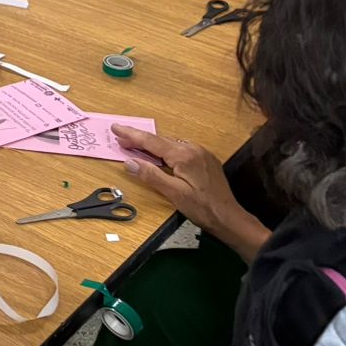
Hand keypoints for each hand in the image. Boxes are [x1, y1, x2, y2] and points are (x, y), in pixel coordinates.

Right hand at [115, 126, 267, 259]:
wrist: (229, 217)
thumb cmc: (201, 208)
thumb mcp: (173, 193)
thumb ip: (151, 175)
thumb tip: (129, 162)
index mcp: (184, 155)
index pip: (151, 141)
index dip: (131, 134)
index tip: (116, 127)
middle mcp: (193, 149)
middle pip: (160, 140)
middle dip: (139, 139)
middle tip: (120, 138)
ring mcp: (201, 153)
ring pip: (171, 143)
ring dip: (152, 144)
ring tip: (136, 146)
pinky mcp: (206, 160)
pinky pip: (181, 148)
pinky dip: (166, 149)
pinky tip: (159, 155)